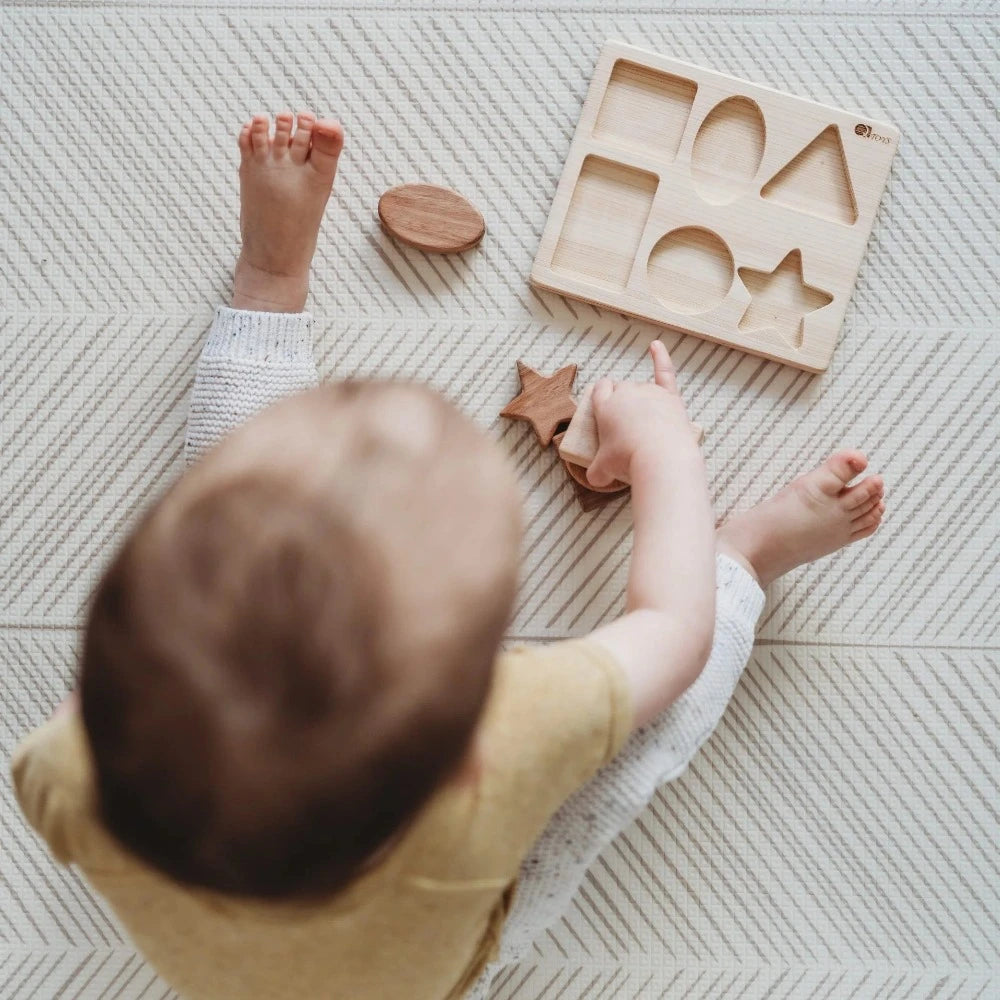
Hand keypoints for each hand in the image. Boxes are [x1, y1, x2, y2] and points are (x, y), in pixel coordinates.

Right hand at [587, 341, 695, 487]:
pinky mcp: (670, 397)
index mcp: (605, 405)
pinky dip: (660, 356)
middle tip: (625, 426)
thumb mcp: (604, 469)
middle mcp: (626, 393)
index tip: (605, 408)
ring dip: (641, 400)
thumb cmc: (628, 460)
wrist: (661, 458)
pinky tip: (656, 345)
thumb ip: (597, 470)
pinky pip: (664, 370)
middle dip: (622, 402)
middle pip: (621, 388)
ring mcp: (650, 392)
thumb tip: (595, 478)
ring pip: (642, 386)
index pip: (600, 389)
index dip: (602, 397)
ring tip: (644, 424)